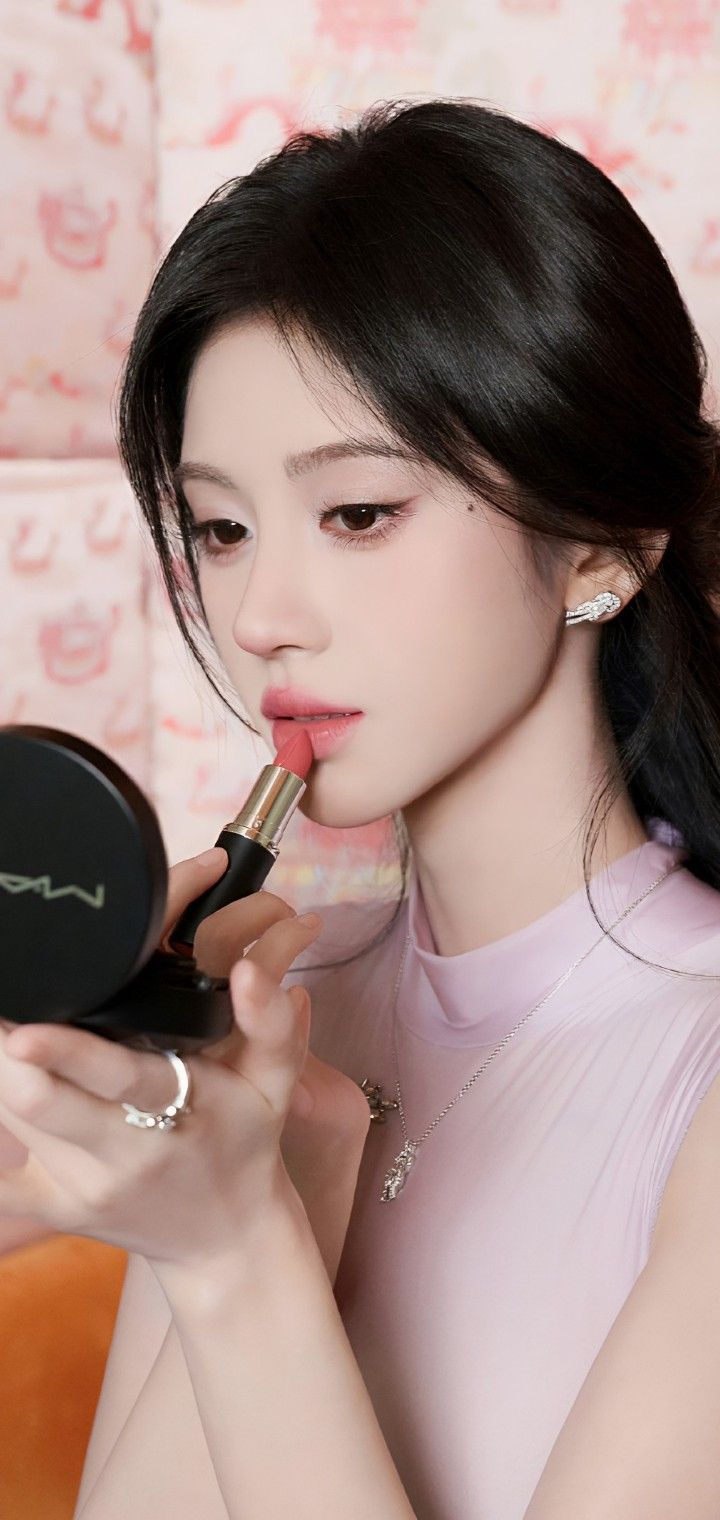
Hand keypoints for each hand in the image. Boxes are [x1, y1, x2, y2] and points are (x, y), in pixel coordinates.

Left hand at [0, 848, 344, 1270]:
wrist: (226, 1240)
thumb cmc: (245, 1143)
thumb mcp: (275, 1082)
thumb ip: (269, 1022)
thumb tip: (251, 968)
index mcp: (178, 1112)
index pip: (114, 1078)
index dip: (63, 1052)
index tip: (25, 1030)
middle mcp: (122, 1156)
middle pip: (36, 1102)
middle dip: (7, 1052)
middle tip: (7, 1005)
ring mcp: (81, 1188)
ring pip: (11, 1123)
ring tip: (8, 1034)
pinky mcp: (54, 1211)